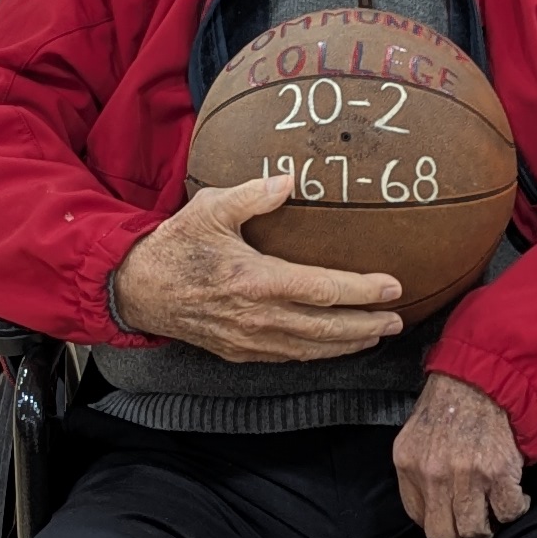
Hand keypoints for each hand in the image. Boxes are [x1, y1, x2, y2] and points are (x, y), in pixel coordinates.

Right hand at [107, 170, 404, 361]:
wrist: (138, 289)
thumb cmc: (176, 245)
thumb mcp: (209, 208)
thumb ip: (252, 195)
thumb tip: (289, 181)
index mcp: (255, 280)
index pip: (322, 289)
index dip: (361, 290)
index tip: (392, 286)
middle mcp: (256, 316)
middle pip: (326, 327)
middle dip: (366, 324)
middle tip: (397, 319)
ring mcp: (248, 339)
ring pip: (311, 348)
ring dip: (348, 343)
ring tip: (376, 334)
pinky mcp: (239, 352)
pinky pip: (288, 357)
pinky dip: (317, 353)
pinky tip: (334, 346)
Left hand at [393, 374, 527, 537]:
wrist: (483, 377)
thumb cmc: (450, 405)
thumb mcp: (415, 434)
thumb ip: (418, 470)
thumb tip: (431, 506)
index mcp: (408, 464)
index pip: (418, 518)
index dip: (439, 521)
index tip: (452, 515)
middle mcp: (434, 474)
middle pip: (443, 536)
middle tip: (473, 526)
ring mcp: (467, 475)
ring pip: (475, 531)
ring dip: (487, 528)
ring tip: (494, 511)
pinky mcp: (499, 472)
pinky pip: (508, 512)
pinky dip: (516, 509)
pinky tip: (516, 495)